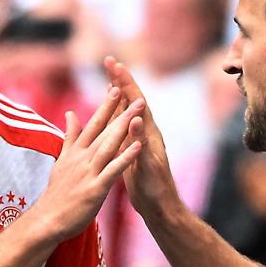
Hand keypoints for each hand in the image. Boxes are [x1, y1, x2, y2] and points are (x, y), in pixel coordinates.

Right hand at [25, 86, 143, 242]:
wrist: (47, 220)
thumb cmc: (58, 193)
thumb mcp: (62, 160)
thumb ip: (69, 136)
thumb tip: (71, 113)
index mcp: (75, 152)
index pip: (92, 124)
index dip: (104, 106)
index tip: (115, 87)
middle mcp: (82, 158)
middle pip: (102, 130)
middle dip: (118, 110)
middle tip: (131, 91)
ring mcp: (88, 172)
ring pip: (109, 145)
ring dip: (125, 126)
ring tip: (138, 111)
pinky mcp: (95, 188)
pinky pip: (113, 170)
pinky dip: (126, 157)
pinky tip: (138, 146)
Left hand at [103, 57, 180, 217]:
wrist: (157, 205)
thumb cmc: (140, 177)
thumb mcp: (126, 149)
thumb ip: (120, 128)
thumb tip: (112, 108)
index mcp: (138, 131)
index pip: (127, 101)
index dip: (118, 81)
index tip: (108, 62)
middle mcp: (148, 134)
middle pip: (137, 103)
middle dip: (126, 82)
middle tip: (115, 62)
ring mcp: (151, 148)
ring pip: (144, 121)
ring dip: (135, 102)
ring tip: (125, 85)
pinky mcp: (151, 164)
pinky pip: (145, 147)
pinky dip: (140, 134)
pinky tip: (135, 122)